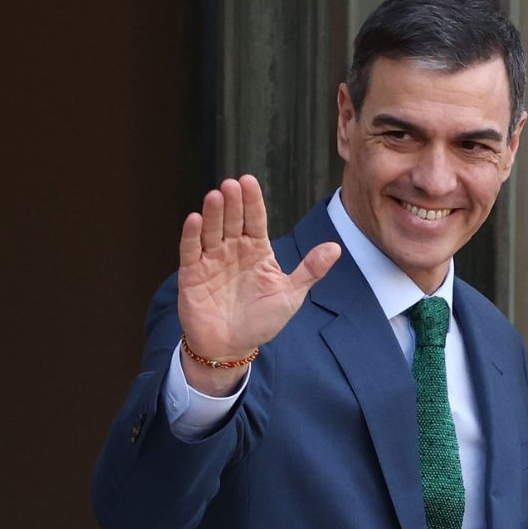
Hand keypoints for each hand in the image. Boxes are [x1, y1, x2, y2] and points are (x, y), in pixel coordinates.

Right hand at [176, 175, 341, 393]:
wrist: (231, 347)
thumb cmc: (261, 320)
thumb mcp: (290, 295)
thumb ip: (310, 270)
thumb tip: (336, 247)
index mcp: (257, 250)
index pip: (255, 219)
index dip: (253, 201)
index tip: (249, 181)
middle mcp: (233, 250)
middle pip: (233, 220)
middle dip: (233, 202)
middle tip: (232, 184)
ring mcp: (212, 259)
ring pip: (212, 230)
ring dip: (213, 213)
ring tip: (215, 195)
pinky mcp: (192, 273)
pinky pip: (191, 250)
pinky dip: (191, 235)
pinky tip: (194, 218)